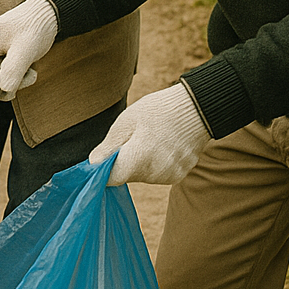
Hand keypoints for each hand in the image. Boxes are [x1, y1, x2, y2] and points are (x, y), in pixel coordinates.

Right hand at [0, 0, 57, 96]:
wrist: (47, 11)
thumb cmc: (35, 28)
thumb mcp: (26, 51)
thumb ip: (13, 70)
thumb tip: (3, 89)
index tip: (6, 89)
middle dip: (5, 81)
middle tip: (25, 79)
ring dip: (13, 76)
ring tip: (30, 71)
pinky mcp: (3, 43)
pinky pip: (3, 62)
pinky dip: (16, 68)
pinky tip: (28, 65)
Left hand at [90, 82, 210, 185]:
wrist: (195, 110)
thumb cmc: (156, 111)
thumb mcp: (127, 121)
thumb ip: (109, 146)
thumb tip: (92, 163)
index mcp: (140, 159)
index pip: (113, 178)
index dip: (103, 170)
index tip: (101, 158)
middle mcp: (156, 174)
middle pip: (127, 176)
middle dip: (121, 161)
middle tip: (129, 137)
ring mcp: (170, 176)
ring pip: (141, 175)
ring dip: (137, 162)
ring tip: (148, 138)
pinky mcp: (179, 176)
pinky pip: (157, 174)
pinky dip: (153, 163)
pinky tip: (160, 145)